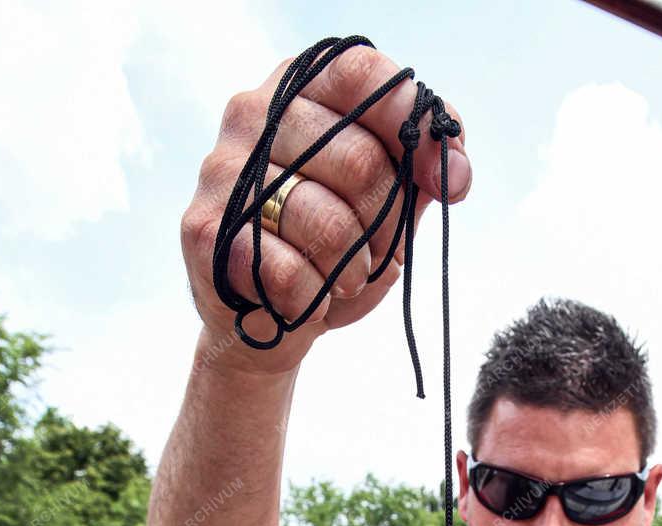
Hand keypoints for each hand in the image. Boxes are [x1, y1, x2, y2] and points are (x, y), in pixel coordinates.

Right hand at [181, 43, 469, 372]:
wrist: (265, 315)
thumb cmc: (328, 249)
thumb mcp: (385, 203)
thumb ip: (420, 171)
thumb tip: (454, 170)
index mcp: (302, 89)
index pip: (363, 74)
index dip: (414, 128)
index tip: (445, 183)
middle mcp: (254, 114)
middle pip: (361, 161)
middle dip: (388, 225)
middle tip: (377, 251)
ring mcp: (224, 170)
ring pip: (327, 222)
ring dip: (353, 269)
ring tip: (343, 278)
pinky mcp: (206, 231)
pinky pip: (290, 272)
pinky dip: (314, 299)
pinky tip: (306, 299)